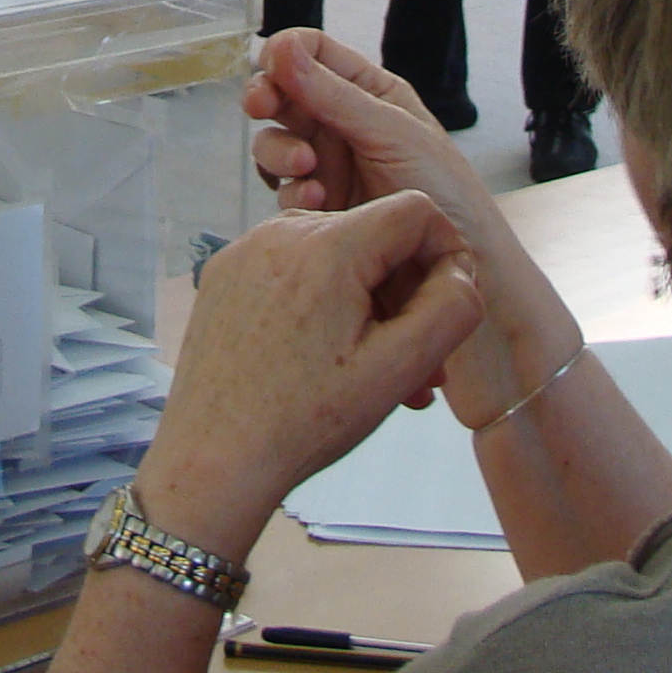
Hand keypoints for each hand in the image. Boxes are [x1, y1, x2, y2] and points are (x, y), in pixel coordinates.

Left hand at [130, 191, 486, 556]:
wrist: (212, 460)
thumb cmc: (302, 421)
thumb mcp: (397, 369)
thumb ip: (451, 308)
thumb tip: (459, 271)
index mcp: (327, 246)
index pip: (415, 211)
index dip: (447, 252)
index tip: (449, 303)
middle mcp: (281, 233)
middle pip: (374, 235)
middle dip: (406, 293)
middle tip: (422, 363)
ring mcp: (246, 251)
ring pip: (334, 255)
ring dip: (365, 303)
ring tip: (374, 372)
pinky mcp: (225, 275)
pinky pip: (293, 270)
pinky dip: (321, 304)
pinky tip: (325, 359)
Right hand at [243, 28, 579, 424]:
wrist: (465, 268)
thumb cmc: (449, 193)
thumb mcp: (392, 133)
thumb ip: (333, 94)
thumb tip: (281, 46)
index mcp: (370, 93)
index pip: (314, 54)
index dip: (285, 53)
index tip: (270, 67)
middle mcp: (345, 124)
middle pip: (284, 96)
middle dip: (269, 99)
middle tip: (260, 106)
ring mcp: (330, 167)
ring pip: (277, 144)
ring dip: (281, 151)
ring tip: (306, 168)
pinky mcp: (321, 209)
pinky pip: (286, 190)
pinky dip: (293, 192)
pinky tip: (317, 204)